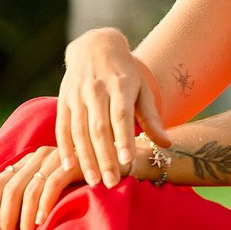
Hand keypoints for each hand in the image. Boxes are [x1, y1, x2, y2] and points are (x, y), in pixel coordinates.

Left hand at [0, 145, 85, 229]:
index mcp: (30, 160)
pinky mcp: (74, 163)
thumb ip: (34, 194)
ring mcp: (57, 157)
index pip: (0, 180)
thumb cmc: (85, 184)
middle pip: (11, 187)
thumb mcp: (54, 186)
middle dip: (4, 218)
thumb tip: (7, 225)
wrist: (120, 165)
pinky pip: (53, 185)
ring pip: (29, 189)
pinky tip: (41, 222)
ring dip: (23, 219)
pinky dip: (44, 205)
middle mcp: (40, 155)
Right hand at [57, 28, 172, 187]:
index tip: (127, 162)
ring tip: (93, 180)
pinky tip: (68, 166)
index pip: (120, 116)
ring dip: (85, 158)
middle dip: (105, 157)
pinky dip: (64, 148)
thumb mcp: (142, 90)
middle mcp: (96, 90)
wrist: (95, 47)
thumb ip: (152, 118)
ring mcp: (77, 95)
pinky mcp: (64, 100)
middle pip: (99, 128)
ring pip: (79, 131)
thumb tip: (167, 144)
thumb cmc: (126, 74)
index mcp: (120, 86)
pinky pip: (62, 127)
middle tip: (111, 182)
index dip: (123, 139)